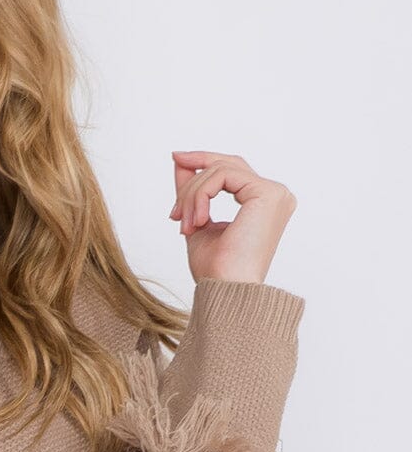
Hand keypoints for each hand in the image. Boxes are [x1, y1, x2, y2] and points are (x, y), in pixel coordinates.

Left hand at [168, 150, 296, 286]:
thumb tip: (179, 160)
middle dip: (194, 176)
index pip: (231, 170)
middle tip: (174, 207)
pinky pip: (223, 176)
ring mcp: (274, 192)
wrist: (226, 291)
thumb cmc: (216, 269)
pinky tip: (197, 220)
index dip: (202, 164)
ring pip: (220, 170)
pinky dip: (201, 194)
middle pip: (227, 164)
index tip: (176, 160)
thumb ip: (193, 190)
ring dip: (193, 195)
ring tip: (184, 224)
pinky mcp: (267, 193)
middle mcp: (275, 194)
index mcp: (264, 202)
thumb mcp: (198, 219)